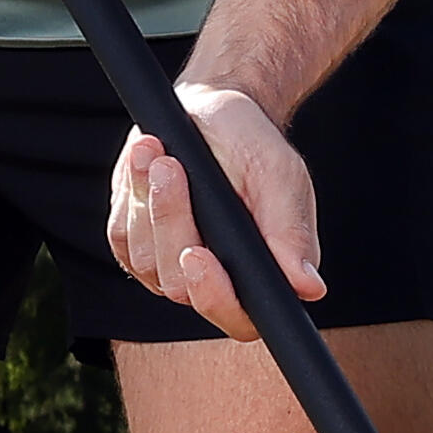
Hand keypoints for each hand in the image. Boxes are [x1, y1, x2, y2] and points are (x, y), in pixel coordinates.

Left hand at [113, 81, 320, 331]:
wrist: (214, 114)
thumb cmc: (254, 147)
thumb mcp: (280, 176)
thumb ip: (290, 232)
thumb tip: (310, 286)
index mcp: (259, 274)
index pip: (237, 318)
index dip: (214, 296)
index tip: (199, 254)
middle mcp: (213, 280)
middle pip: (179, 284)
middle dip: (172, 222)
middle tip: (174, 168)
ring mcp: (169, 266)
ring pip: (146, 260)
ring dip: (150, 201)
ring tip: (163, 155)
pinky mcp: (137, 244)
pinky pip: (123, 235)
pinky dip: (132, 194)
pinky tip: (147, 162)